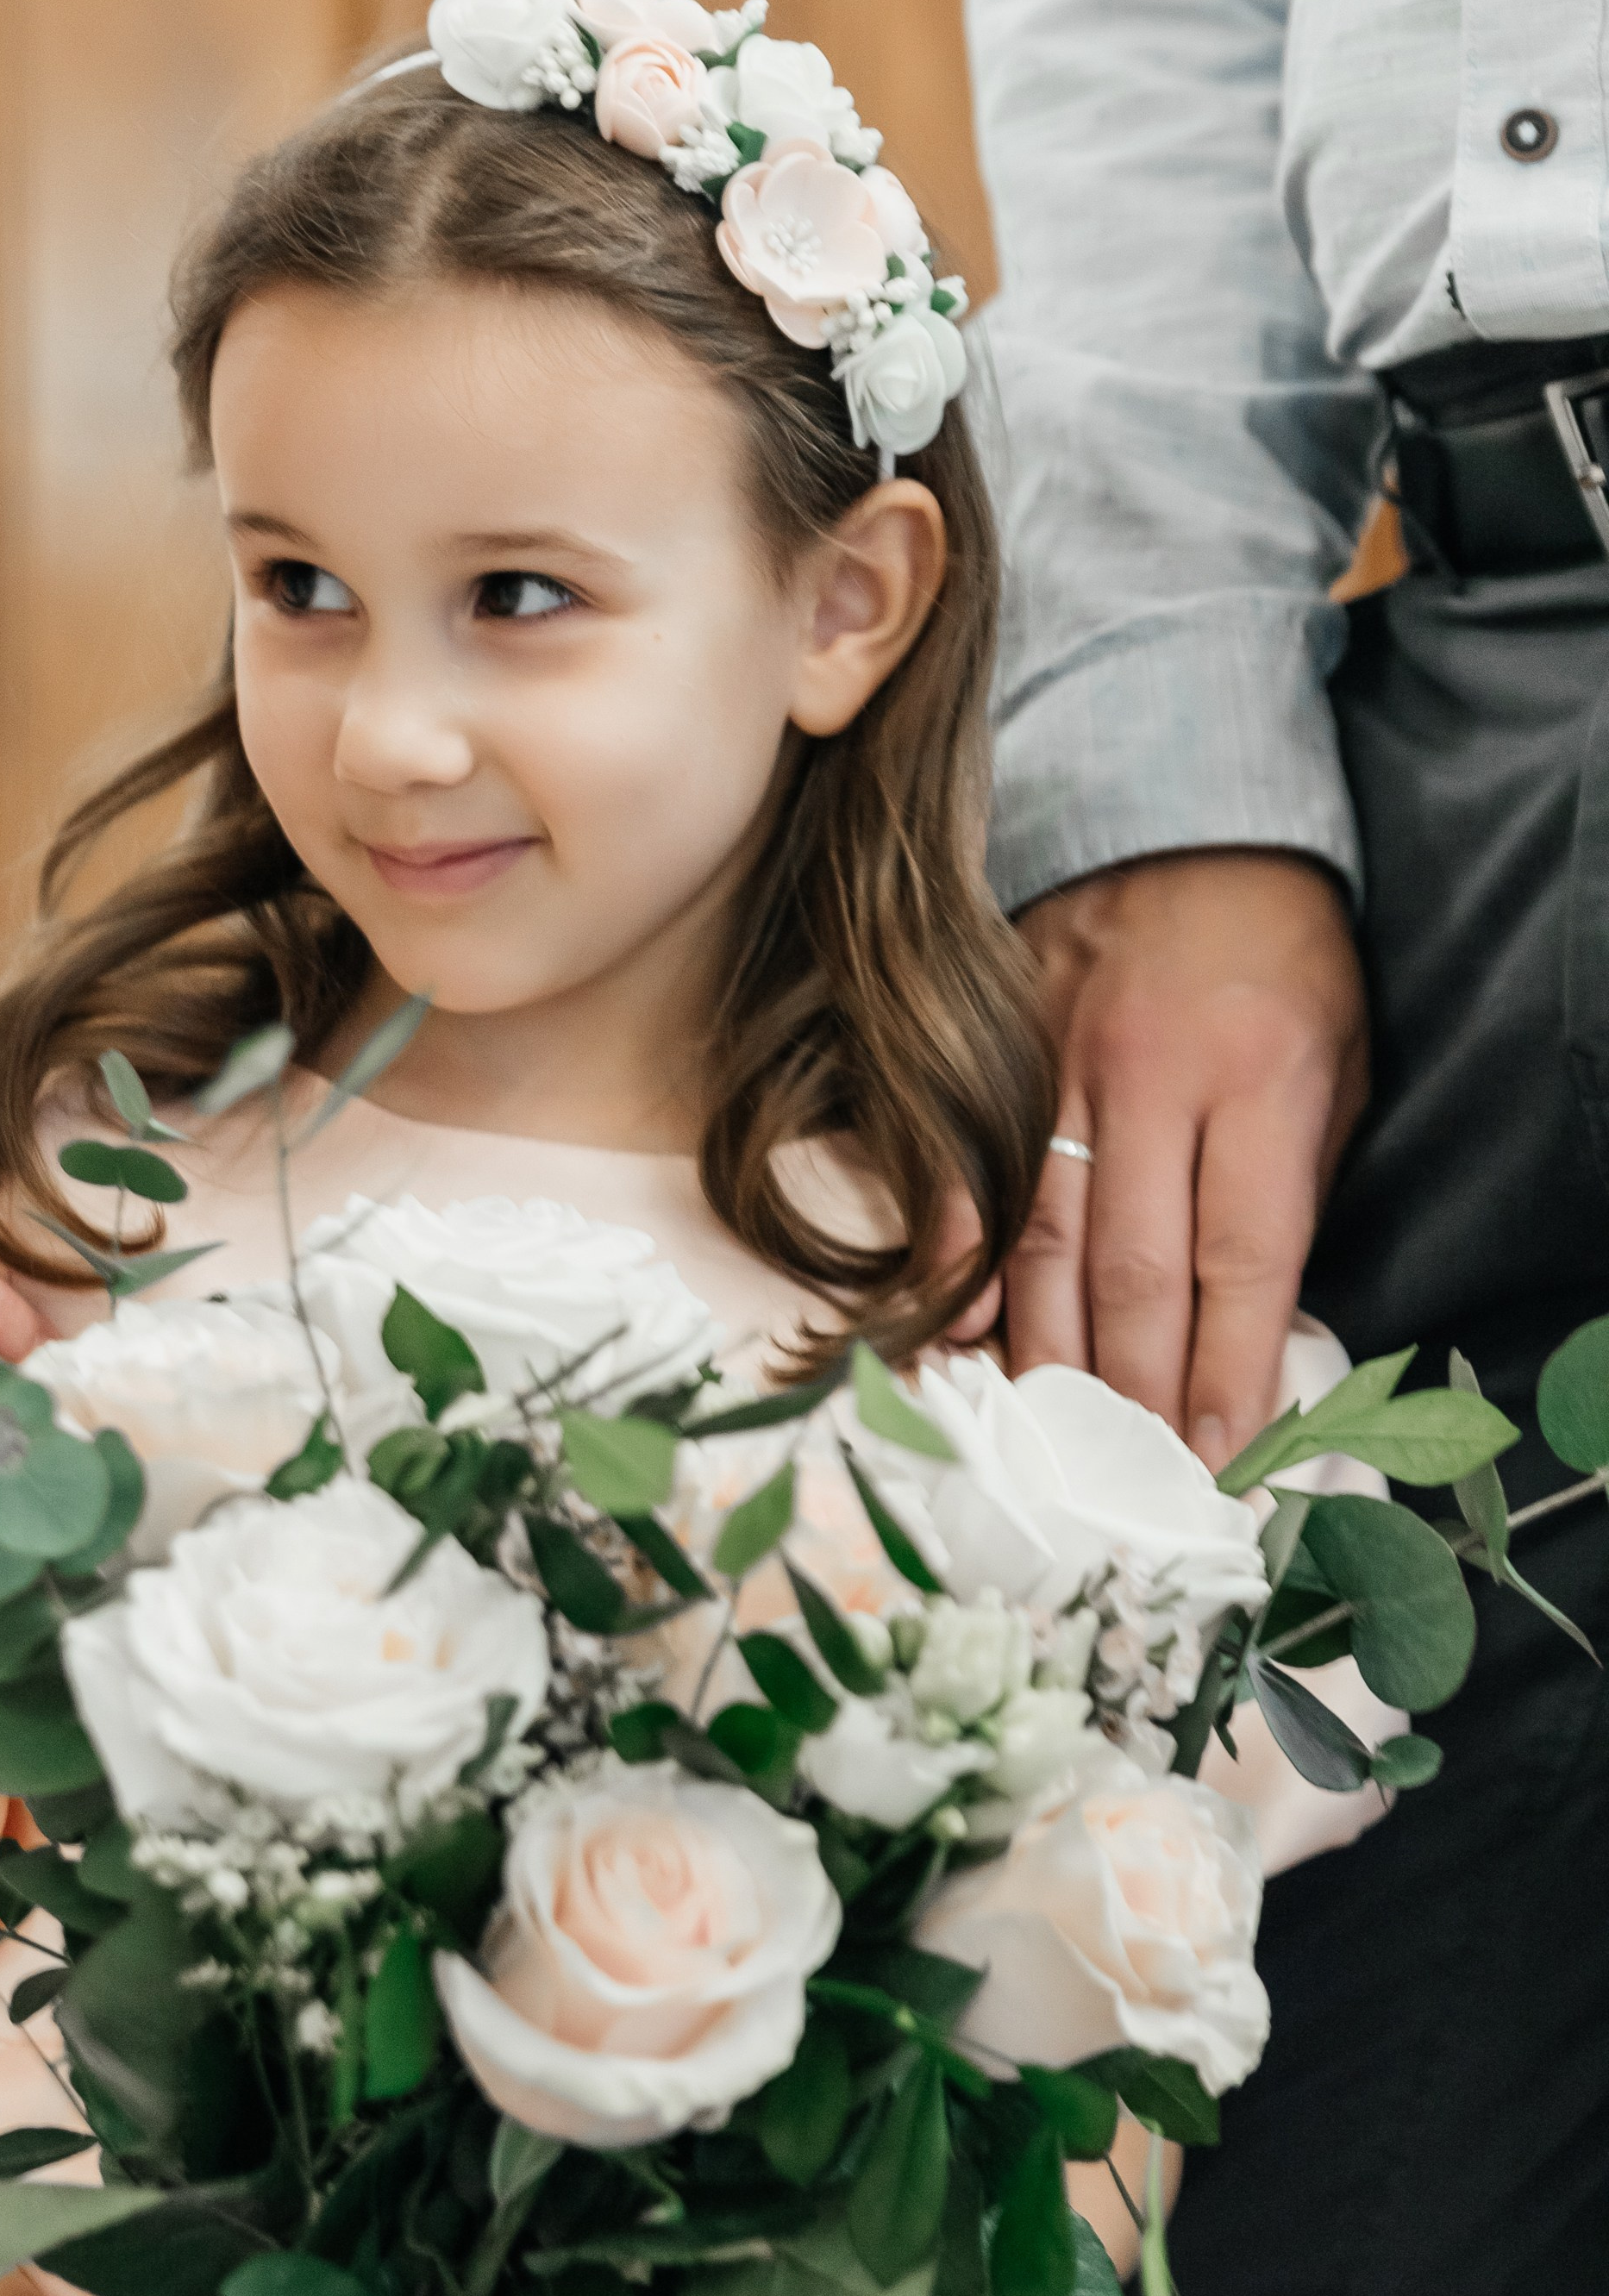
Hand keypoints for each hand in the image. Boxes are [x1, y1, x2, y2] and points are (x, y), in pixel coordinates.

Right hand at [1007, 850, 1366, 1464]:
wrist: (1190, 824)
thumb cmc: (1283, 965)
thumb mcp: (1335, 1066)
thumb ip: (1289, 1188)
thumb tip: (1245, 1328)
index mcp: (1263, 1076)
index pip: (1242, 1257)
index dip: (1228, 1368)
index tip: (1220, 1452)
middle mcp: (1156, 1071)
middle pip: (1133, 1265)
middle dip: (1135, 1386)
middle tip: (1131, 1471)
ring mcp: (1064, 1056)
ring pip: (1043, 1232)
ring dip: (1048, 1348)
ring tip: (1057, 1434)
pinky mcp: (1001, 1048)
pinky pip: (971, 1170)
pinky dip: (961, 1258)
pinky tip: (961, 1327)